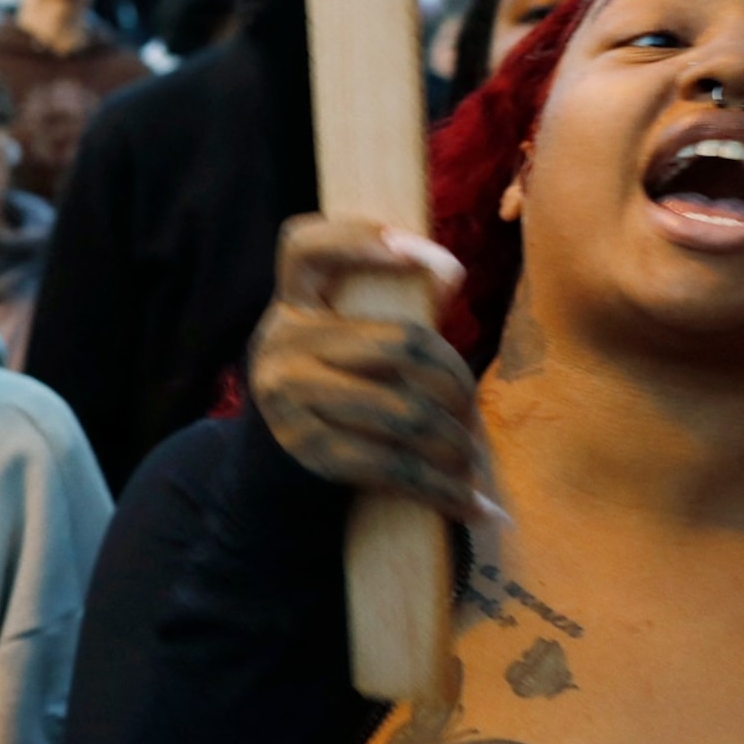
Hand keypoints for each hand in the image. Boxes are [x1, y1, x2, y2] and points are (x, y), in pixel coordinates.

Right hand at [248, 217, 486, 517]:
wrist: (269, 475)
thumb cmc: (330, 394)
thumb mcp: (341, 345)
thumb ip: (388, 312)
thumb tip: (449, 274)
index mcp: (292, 306)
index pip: (305, 248)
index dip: (357, 237)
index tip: (421, 251)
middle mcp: (281, 344)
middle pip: (402, 345)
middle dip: (455, 381)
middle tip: (471, 410)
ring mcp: (289, 399)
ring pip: (406, 412)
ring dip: (455, 443)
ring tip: (472, 458)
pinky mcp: (308, 451)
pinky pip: (394, 466)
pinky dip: (443, 490)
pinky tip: (474, 506)